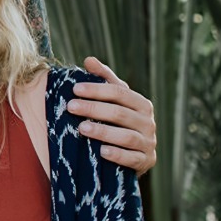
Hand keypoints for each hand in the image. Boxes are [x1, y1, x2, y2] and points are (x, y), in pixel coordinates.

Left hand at [68, 57, 156, 174]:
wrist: (132, 155)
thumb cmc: (118, 122)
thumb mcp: (113, 101)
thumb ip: (103, 80)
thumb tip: (89, 59)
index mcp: (141, 104)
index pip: (119, 92)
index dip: (97, 89)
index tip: (75, 89)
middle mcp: (148, 122)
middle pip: (120, 113)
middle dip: (94, 108)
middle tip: (71, 107)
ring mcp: (148, 143)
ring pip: (126, 136)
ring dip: (103, 131)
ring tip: (81, 128)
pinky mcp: (146, 161)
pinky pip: (132, 158)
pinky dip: (118, 155)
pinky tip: (102, 152)